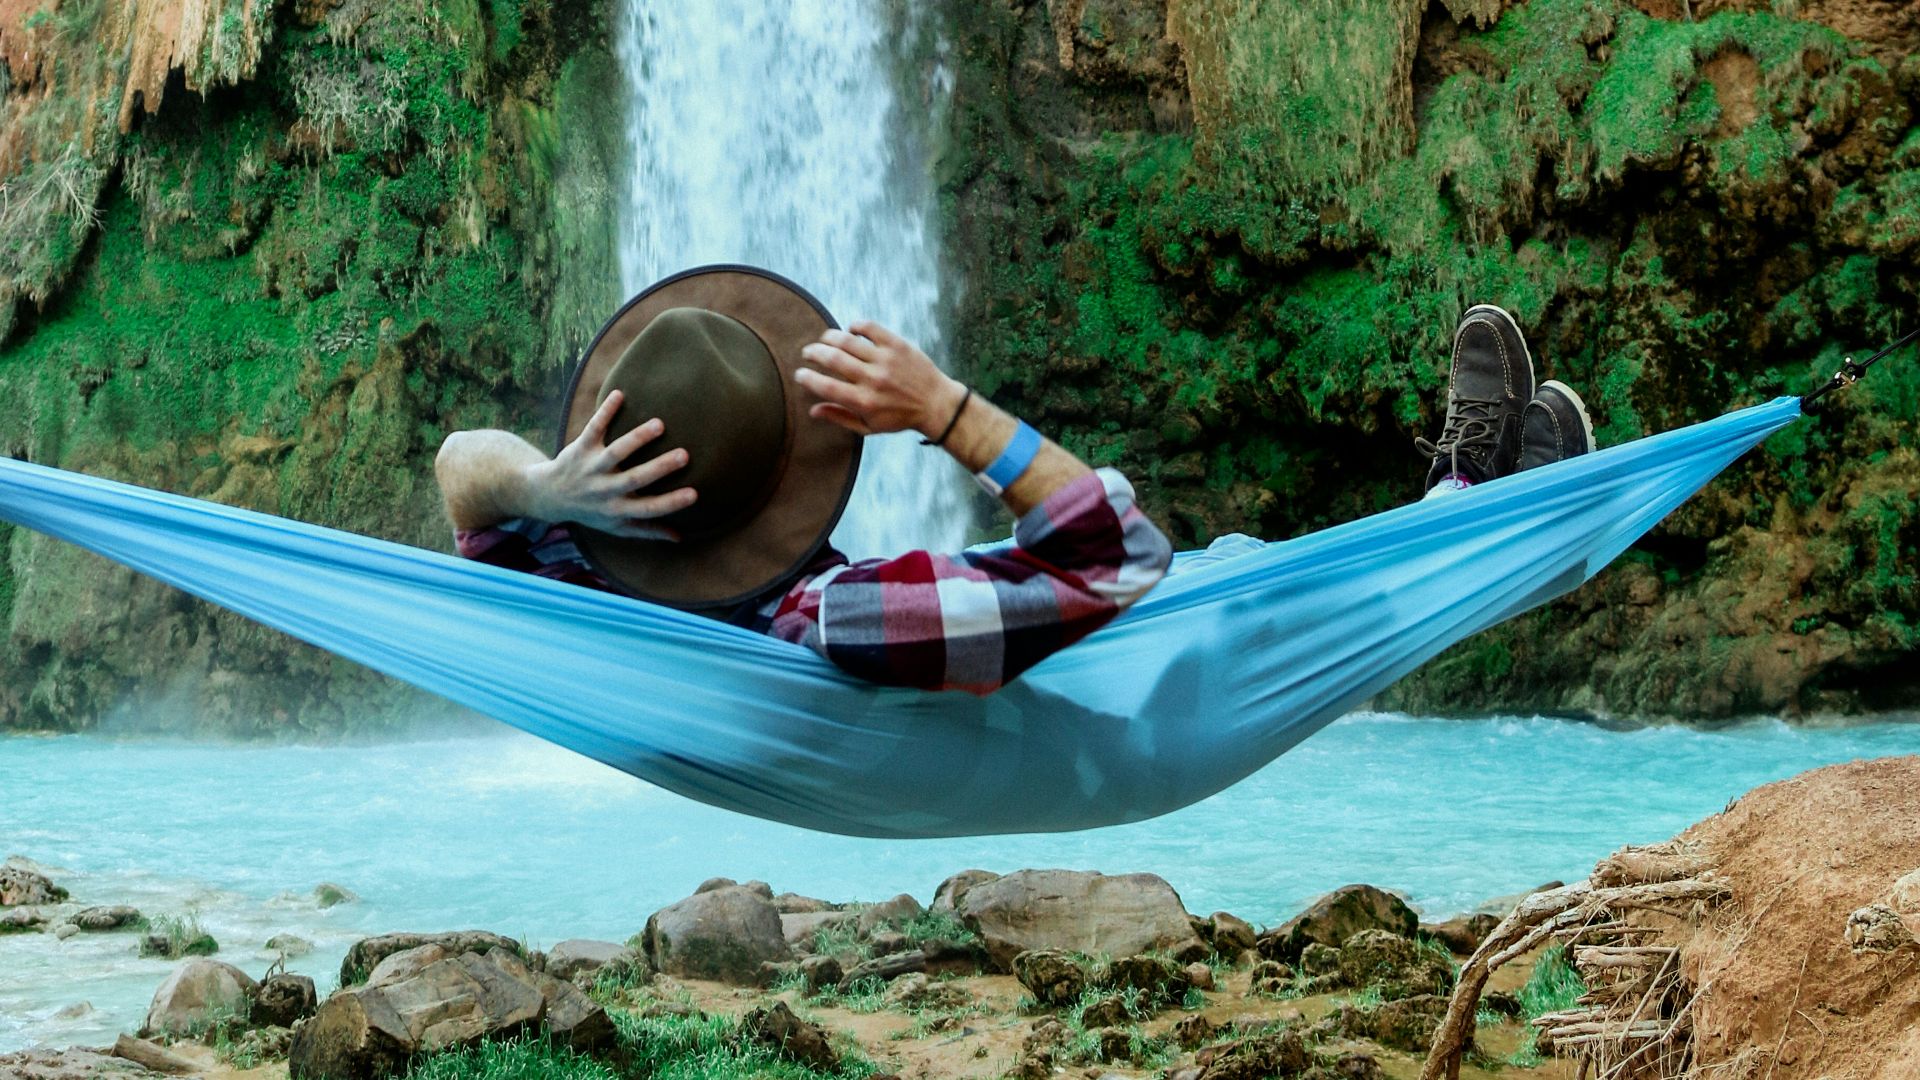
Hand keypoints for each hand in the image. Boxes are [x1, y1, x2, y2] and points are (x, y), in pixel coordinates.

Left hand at [523, 390, 695, 538]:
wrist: (550, 496)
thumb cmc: (591, 511)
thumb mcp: (616, 527)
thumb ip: (647, 530)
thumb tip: (679, 538)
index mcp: (617, 509)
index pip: (647, 508)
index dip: (670, 503)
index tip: (694, 494)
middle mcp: (604, 489)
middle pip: (634, 479)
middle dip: (659, 468)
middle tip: (684, 455)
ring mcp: (592, 467)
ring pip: (615, 452)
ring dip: (636, 438)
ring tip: (660, 424)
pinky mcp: (581, 447)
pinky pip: (593, 428)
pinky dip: (604, 412)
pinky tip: (620, 395)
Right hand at [795, 321, 966, 437]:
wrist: (936, 404)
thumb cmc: (899, 418)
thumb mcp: (868, 427)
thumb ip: (839, 417)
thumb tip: (813, 410)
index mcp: (863, 402)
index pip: (825, 386)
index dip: (806, 378)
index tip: (800, 374)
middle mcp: (872, 379)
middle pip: (832, 358)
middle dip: (813, 353)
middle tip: (808, 353)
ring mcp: (885, 360)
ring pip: (847, 340)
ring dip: (829, 337)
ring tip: (824, 340)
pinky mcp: (897, 345)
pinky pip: (869, 327)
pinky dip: (855, 326)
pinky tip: (851, 331)